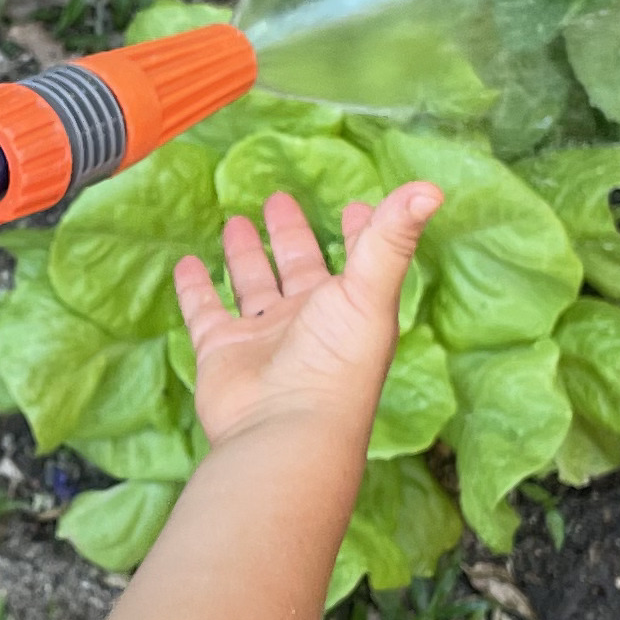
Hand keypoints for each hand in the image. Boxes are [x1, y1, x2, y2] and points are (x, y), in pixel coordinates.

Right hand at [173, 179, 438, 451]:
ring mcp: (264, 338)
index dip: (360, 234)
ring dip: (245, 256)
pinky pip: (205, 312)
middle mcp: (308, 322)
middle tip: (278, 199)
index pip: (358, 261)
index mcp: (349, 307)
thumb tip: (433, 188)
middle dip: (291, 235)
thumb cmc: (337, 363)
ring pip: (252, 286)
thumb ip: (393, 237)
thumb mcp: (369, 290)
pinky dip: (195, 289)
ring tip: (237, 221)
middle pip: (298, 268)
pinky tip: (186, 264)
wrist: (285, 431)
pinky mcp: (223, 352)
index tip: (355, 207)